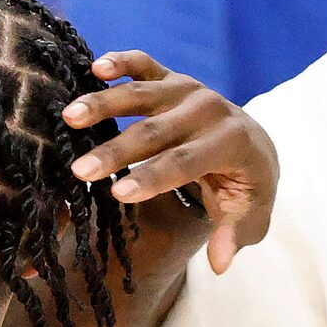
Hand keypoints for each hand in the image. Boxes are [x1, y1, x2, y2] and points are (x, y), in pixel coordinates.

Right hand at [65, 52, 277, 272]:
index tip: (118, 194)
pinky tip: (95, 66)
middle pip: (155, 132)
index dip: (153, 177)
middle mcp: (210, 109)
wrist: (255, 144)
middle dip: (116, 152)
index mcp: (231, 142)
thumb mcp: (250, 216)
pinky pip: (145, 64)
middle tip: (80, 171)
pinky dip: (121, 61)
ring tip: (70, 117)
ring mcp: (189, 89)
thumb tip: (220, 264)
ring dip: (104, 104)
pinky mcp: (172, 78)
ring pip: (142, 94)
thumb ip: (235, 236)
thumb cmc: (246, 188)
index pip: (186, 161)